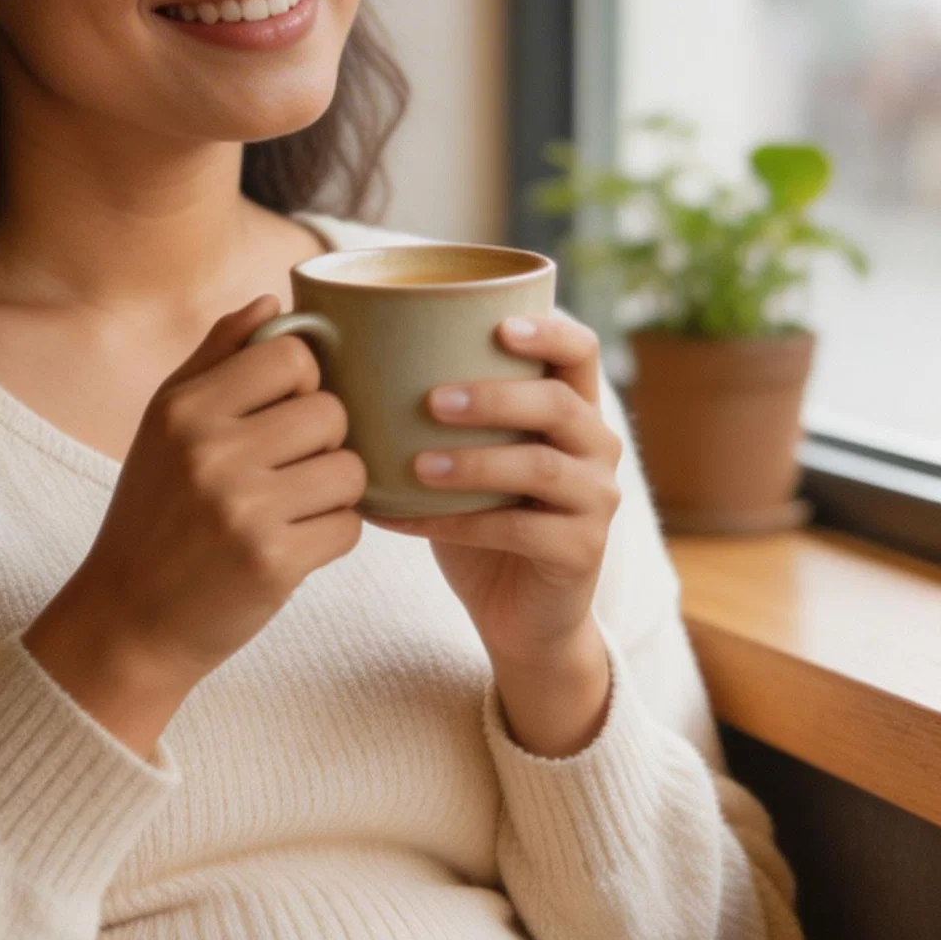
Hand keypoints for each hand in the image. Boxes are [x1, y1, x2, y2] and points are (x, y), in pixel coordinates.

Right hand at [27, 298, 366, 756]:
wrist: (128, 620)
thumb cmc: (153, 514)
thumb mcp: (164, 425)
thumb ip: (218, 356)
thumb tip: (273, 299)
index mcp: (186, 408)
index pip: (293, 356)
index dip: (305, 383)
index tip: (284, 414)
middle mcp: (211, 452)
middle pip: (332, 411)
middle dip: (324, 441)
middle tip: (289, 470)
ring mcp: (243, 509)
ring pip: (350, 469)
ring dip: (334, 492)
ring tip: (294, 507)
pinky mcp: (273, 564)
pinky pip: (348, 527)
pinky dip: (332, 537)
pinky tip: (293, 545)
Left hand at [376, 310, 621, 757]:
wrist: (519, 614)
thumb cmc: (481, 516)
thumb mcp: (467, 453)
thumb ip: (440, 408)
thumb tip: (344, 356)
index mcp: (573, 408)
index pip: (580, 350)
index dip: (548, 330)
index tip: (498, 324)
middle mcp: (596, 447)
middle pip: (559, 403)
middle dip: (495, 397)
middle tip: (432, 400)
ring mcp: (596, 500)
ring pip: (541, 467)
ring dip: (475, 461)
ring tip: (418, 464)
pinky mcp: (581, 552)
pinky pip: (516, 531)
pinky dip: (453, 523)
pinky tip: (399, 519)